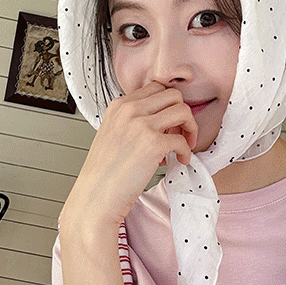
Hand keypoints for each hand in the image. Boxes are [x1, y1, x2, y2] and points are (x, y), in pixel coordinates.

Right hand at [61, 82, 197, 232]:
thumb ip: (132, 120)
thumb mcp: (112, 133)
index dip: (168, 104)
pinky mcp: (153, 143)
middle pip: (173, 95)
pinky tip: (180, 161)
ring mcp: (141, 125)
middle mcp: (130, 110)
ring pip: (183, 110)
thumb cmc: (104, 172)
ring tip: (183, 146)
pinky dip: (186, 152)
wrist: (95, 197)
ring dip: (190, 128)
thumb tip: (160, 120)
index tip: (170, 123)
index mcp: (119, 105)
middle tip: (180, 134)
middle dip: (183, 114)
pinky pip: (182, 140)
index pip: (156, 87)